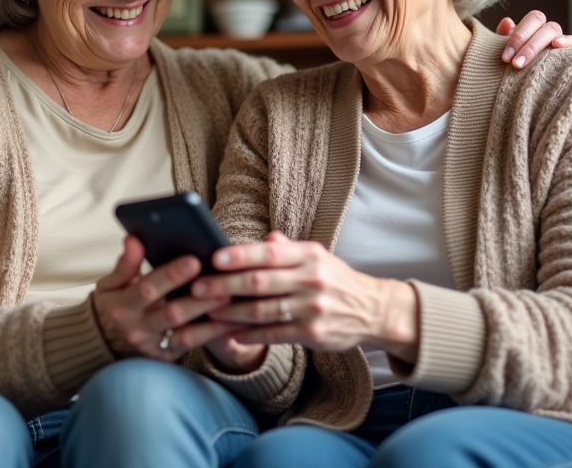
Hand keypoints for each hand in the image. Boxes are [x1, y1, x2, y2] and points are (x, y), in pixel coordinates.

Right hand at [92, 236, 244, 361]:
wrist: (104, 341)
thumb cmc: (113, 304)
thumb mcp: (110, 284)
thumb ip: (125, 264)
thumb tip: (134, 239)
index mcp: (123, 306)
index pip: (148, 289)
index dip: (170, 275)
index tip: (194, 260)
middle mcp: (137, 329)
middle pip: (172, 313)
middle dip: (199, 298)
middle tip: (225, 282)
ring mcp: (153, 346)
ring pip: (187, 333)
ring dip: (212, 318)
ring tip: (234, 300)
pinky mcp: (167, 357)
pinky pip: (194, 345)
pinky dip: (214, 333)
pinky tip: (233, 320)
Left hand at [192, 232, 419, 363]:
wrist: (373, 310)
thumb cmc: (334, 279)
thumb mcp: (315, 256)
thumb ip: (286, 248)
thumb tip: (263, 238)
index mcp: (309, 255)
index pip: (270, 252)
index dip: (240, 255)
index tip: (214, 257)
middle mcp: (312, 279)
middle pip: (261, 282)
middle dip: (225, 285)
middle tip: (198, 287)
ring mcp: (313, 308)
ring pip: (264, 311)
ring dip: (232, 313)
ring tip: (209, 311)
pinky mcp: (314, 334)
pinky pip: (275, 334)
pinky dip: (251, 335)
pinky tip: (231, 333)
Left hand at [497, 10, 571, 68]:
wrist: (523, 86)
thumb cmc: (514, 65)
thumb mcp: (507, 53)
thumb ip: (503, 37)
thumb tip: (507, 22)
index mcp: (533, 26)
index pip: (531, 19)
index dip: (519, 36)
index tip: (506, 58)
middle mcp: (546, 30)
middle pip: (541, 24)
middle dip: (527, 45)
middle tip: (515, 64)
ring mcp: (559, 39)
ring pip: (554, 30)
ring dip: (538, 45)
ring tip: (528, 62)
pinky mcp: (570, 52)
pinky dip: (566, 42)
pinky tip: (556, 46)